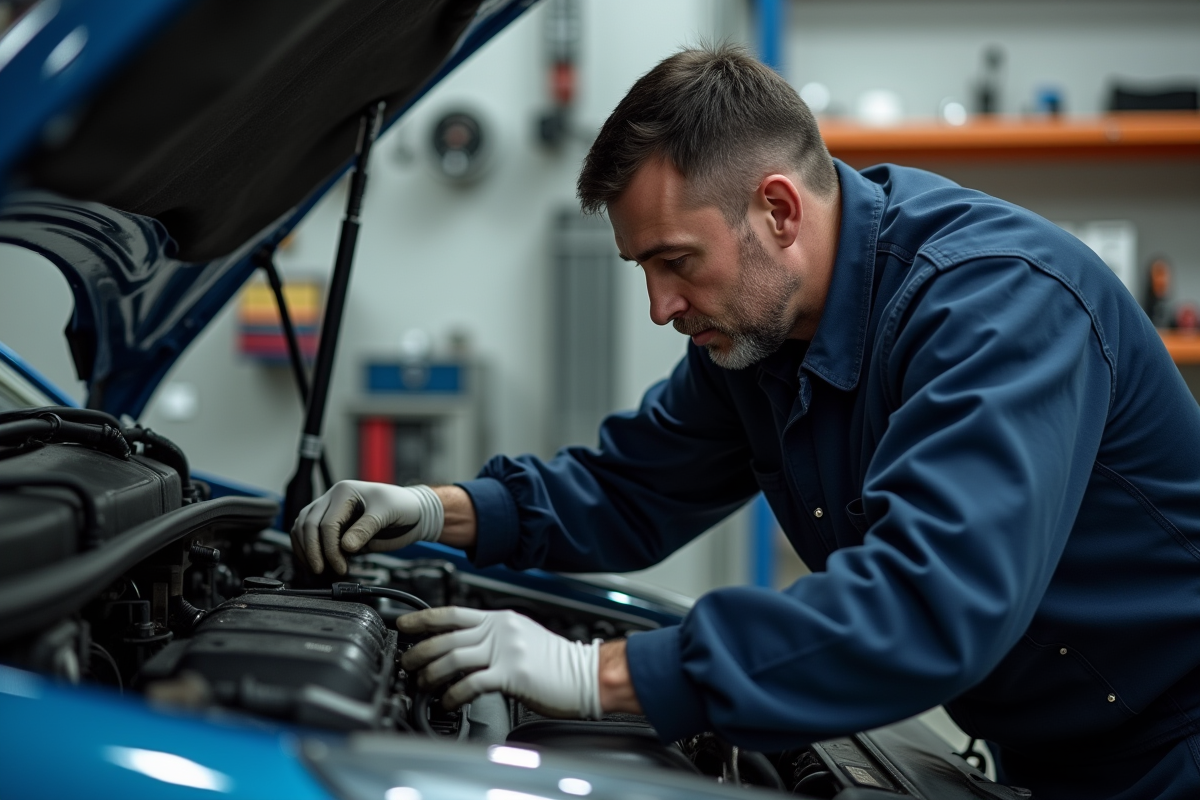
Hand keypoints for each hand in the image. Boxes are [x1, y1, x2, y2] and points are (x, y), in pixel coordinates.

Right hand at [291, 480, 442, 574]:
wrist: (412, 512)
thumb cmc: (402, 506)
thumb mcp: (387, 514)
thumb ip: (366, 529)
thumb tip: (345, 547)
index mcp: (344, 492)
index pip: (327, 523)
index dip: (330, 549)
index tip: (340, 567)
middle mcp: (332, 499)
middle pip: (308, 525)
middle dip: (313, 551)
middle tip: (323, 571)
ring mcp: (329, 511)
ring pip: (302, 528)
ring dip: (306, 551)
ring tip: (318, 569)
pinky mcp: (332, 525)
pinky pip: (308, 535)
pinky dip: (307, 549)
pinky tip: (316, 563)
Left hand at [398, 607, 601, 718]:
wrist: (586, 674)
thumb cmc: (557, 662)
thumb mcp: (522, 637)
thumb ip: (494, 638)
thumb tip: (463, 648)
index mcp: (501, 619)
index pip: (453, 613)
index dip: (424, 618)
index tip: (405, 624)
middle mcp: (501, 630)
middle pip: (447, 635)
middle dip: (420, 650)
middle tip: (407, 662)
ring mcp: (506, 650)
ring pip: (454, 657)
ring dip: (431, 673)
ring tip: (423, 684)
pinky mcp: (511, 674)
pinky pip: (471, 683)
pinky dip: (454, 694)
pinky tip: (448, 701)